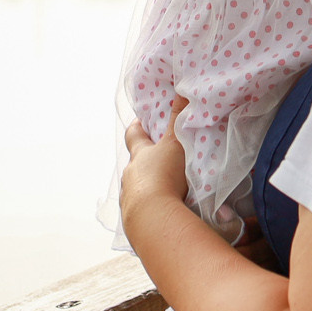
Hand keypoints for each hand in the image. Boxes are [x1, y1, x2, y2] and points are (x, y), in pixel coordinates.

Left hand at [121, 96, 191, 225]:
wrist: (153, 220)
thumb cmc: (164, 177)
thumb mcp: (175, 144)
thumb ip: (178, 118)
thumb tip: (182, 89)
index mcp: (139, 156)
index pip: (134, 135)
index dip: (138, 128)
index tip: (142, 123)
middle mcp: (130, 176)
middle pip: (135, 164)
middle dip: (145, 162)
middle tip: (161, 160)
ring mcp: (130, 199)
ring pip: (138, 188)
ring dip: (150, 188)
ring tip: (168, 191)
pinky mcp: (134, 221)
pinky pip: (143, 211)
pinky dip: (152, 210)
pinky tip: (165, 214)